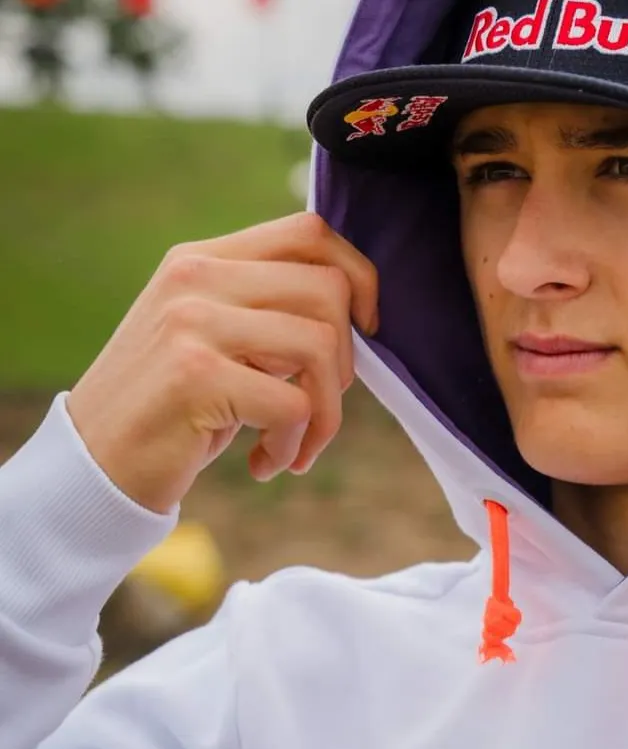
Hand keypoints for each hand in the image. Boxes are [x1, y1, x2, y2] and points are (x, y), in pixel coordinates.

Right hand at [67, 213, 377, 513]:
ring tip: (291, 445)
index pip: (309, 232)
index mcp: (204, 259)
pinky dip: (293, 445)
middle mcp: (196, 277)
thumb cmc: (174, 409)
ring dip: (324, 415)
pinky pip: (294, 405)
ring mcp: (191, 321)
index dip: (359, 276)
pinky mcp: (194, 375)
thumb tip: (359, 309)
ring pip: (322, 346)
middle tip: (315, 408)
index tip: (366, 328)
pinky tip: (264, 465)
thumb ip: (269, 309)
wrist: (93, 468)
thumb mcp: (216, 338)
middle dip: (344, 364)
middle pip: (330, 291)